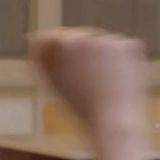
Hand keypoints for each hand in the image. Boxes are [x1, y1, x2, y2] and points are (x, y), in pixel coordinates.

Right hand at [27, 27, 147, 130]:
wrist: (111, 122)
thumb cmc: (80, 108)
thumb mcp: (53, 82)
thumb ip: (41, 59)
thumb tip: (31, 38)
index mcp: (60, 45)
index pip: (57, 37)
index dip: (64, 55)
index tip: (73, 70)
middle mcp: (82, 36)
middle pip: (82, 37)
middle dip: (87, 54)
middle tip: (92, 81)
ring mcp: (108, 39)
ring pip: (105, 42)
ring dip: (106, 56)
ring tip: (106, 83)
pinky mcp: (129, 44)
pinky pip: (126, 47)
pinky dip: (126, 59)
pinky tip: (120, 78)